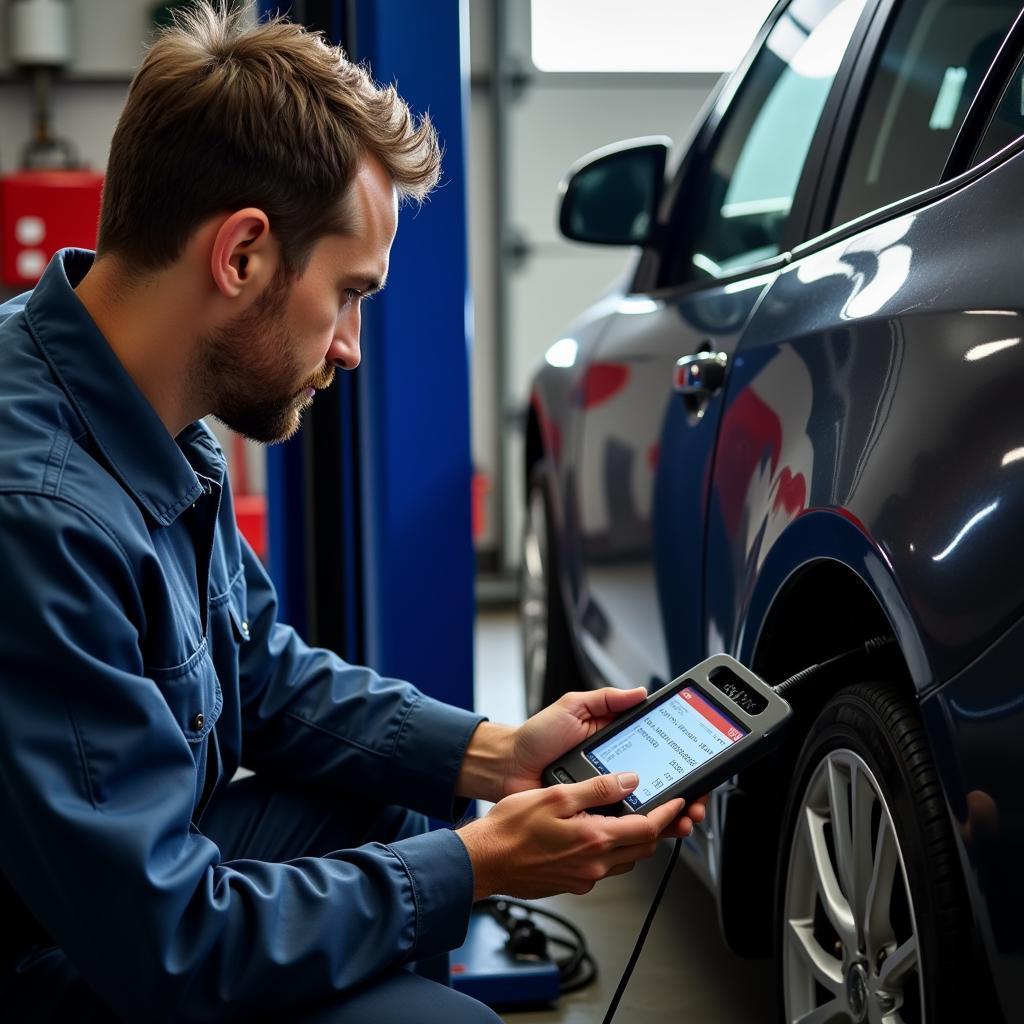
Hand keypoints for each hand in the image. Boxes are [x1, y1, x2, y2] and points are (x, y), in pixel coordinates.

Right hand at [457, 771, 683, 899]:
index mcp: (595, 839)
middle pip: (642, 847)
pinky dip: (611, 849)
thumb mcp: (556, 796)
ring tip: (630, 817)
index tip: (679, 802)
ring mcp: (583, 878)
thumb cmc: (510, 829)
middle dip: (656, 828)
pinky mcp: (571, 884)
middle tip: (662, 809)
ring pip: (624, 859)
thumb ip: (597, 788)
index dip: (668, 814)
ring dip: (633, 839)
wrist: (483, 861)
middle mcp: (594, 865)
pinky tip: (598, 833)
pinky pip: (603, 867)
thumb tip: (629, 781)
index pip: (647, 828)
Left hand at [502, 688, 707, 838]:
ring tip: (682, 821)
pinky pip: (620, 828)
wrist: (507, 765)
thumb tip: (640, 692)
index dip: (680, 763)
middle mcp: (613, 772)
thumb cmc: (535, 736)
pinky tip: (654, 834)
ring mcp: (603, 797)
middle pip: (659, 786)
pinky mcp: (590, 818)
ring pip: (645, 811)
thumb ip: (606, 699)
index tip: (698, 769)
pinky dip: (639, 833)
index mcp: (614, 744)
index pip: (657, 753)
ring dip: (669, 818)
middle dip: (683, 797)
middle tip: (695, 803)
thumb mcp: (572, 707)